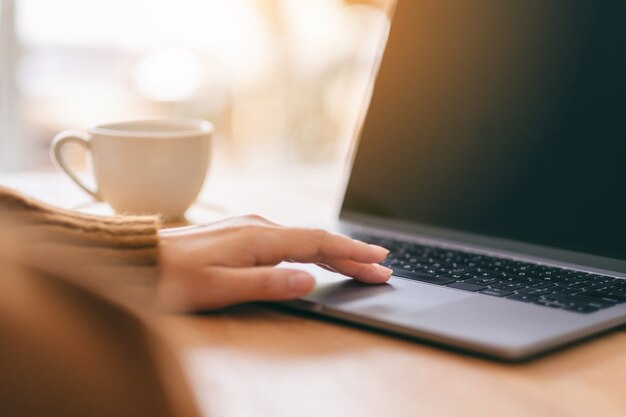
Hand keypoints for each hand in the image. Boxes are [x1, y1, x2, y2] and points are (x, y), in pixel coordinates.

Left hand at [156, 215, 390, 311]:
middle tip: (380, 267)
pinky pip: (287, 239)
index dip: (351, 253)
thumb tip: (308, 281)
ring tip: (358, 264)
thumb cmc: (173, 278)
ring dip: (333, 252)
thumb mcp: (220, 289)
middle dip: (351, 254)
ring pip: (303, 239)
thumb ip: (267, 284)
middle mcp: (258, 226)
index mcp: (259, 238)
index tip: (379, 261)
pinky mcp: (241, 233)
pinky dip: (310, 249)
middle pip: (317, 239)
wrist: (138, 260)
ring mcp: (249, 227)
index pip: (318, 244)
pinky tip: (316, 257)